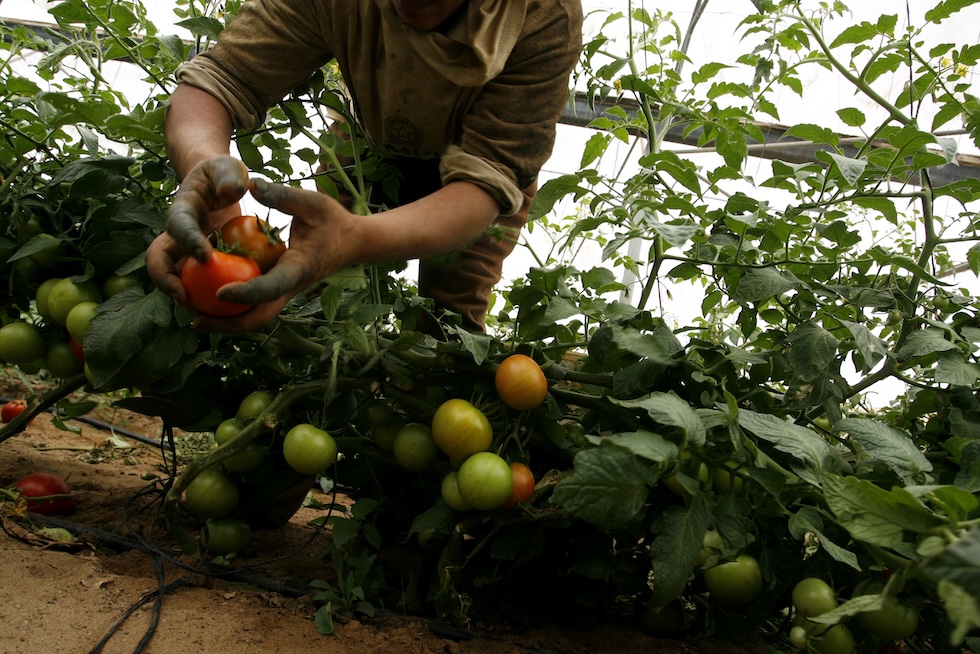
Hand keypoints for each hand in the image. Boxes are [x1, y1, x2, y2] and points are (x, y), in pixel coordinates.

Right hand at [147, 156, 248, 305]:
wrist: (216, 184)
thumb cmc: (222, 174)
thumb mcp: (228, 167)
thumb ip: (229, 175)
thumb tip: (234, 191)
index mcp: (182, 209)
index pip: (179, 227)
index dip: (188, 242)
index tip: (205, 257)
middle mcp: (176, 234)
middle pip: (158, 260)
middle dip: (166, 281)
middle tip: (186, 298)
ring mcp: (183, 251)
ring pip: (171, 277)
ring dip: (180, 296)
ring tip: (201, 313)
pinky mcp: (195, 263)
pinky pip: (193, 284)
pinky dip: (202, 298)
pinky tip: (220, 313)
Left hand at [190, 179, 361, 332]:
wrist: (353, 243)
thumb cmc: (333, 220)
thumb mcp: (313, 202)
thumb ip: (282, 195)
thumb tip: (250, 183)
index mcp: (299, 268)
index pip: (271, 287)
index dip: (246, 293)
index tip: (220, 293)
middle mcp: (291, 287)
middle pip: (260, 316)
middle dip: (229, 324)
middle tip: (196, 322)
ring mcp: (286, 291)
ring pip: (258, 316)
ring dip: (228, 323)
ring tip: (196, 320)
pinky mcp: (281, 289)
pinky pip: (257, 306)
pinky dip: (235, 310)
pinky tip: (210, 305)